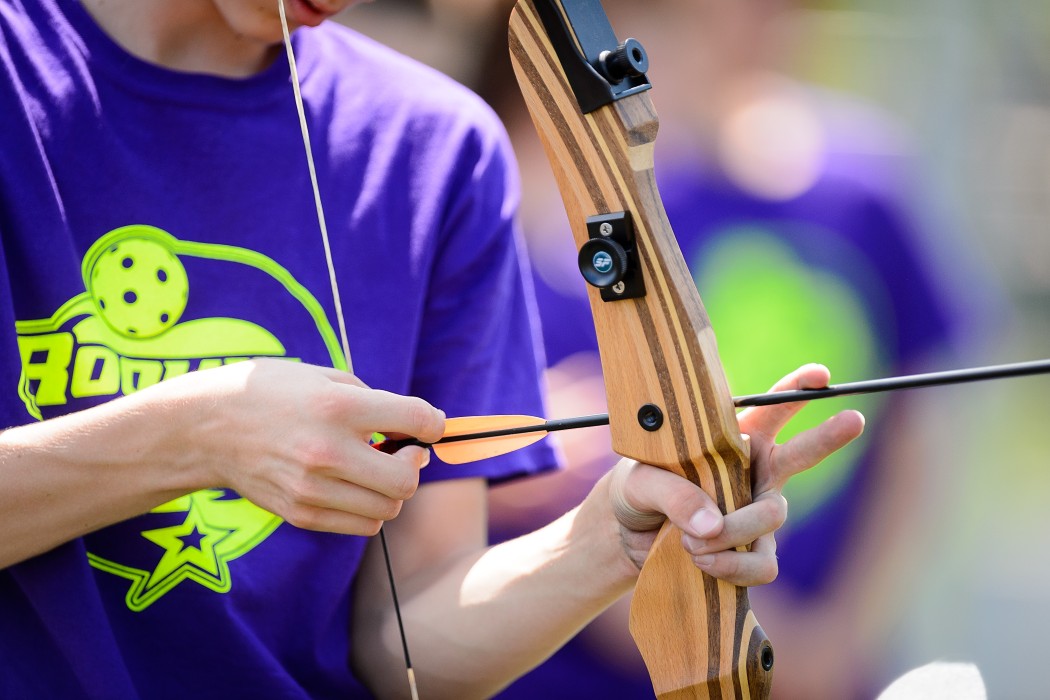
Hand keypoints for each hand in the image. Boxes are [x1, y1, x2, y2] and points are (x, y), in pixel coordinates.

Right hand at [161, 358, 445, 534]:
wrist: (205, 427)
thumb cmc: (271, 392)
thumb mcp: (323, 377)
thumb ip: (373, 400)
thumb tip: (415, 427)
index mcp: (337, 407)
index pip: (416, 421)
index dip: (434, 423)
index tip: (428, 424)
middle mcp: (327, 451)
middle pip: (406, 479)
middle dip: (415, 463)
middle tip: (404, 449)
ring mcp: (312, 488)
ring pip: (388, 508)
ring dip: (392, 489)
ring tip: (374, 468)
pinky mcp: (301, 513)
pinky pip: (362, 525)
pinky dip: (369, 508)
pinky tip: (354, 486)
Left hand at [608, 364, 863, 584]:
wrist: (626, 538)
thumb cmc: (637, 492)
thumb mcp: (641, 481)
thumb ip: (675, 493)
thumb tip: (713, 526)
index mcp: (729, 440)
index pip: (768, 410)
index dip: (796, 390)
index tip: (820, 375)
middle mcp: (753, 473)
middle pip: (802, 453)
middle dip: (828, 435)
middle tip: (854, 418)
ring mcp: (757, 514)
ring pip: (772, 517)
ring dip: (734, 529)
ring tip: (689, 539)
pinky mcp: (752, 553)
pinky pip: (763, 564)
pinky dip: (733, 565)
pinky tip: (702, 561)